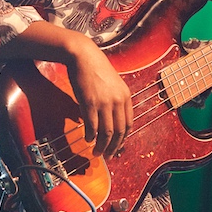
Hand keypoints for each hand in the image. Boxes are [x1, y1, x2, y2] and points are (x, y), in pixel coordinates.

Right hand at [65, 38, 132, 157]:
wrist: (83, 56)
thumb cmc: (96, 68)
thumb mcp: (113, 83)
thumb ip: (114, 100)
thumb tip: (110, 118)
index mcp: (125, 96)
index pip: (128, 123)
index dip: (123, 138)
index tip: (117, 145)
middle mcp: (118, 100)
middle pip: (120, 131)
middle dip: (114, 147)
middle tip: (108, 155)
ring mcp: (104, 102)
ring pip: (107, 132)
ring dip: (102, 146)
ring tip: (97, 152)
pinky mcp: (90, 103)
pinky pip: (92, 126)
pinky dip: (91, 136)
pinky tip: (88, 139)